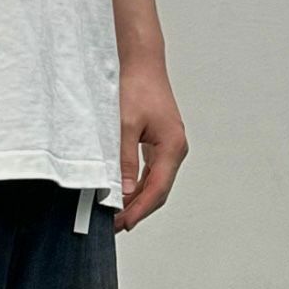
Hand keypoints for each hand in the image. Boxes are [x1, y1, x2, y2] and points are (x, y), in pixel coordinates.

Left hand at [115, 58, 188, 231]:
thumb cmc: (136, 86)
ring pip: (153, 184)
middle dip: (136, 210)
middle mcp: (175, 149)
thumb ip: (124, 161)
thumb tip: (122, 191)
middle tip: (113, 226)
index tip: (122, 224)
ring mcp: (168, 148)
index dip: (139, 210)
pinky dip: (136, 187)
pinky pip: (149, 173)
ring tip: (114, 215)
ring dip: (135, 201)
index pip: (157, 189)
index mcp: (172, 145)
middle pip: (157, 191)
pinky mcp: (159, 145)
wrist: (141, 63)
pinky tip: (120, 195)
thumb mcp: (124, 126)